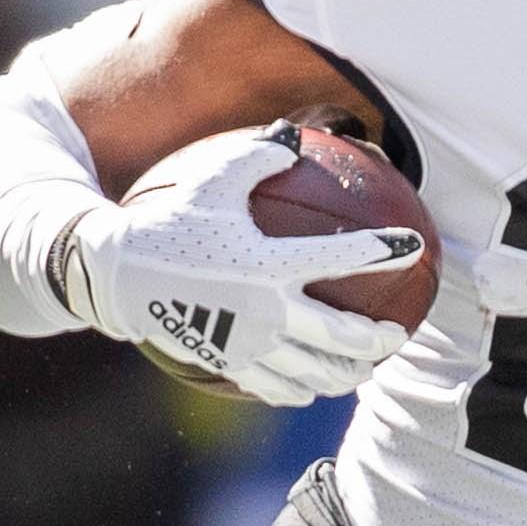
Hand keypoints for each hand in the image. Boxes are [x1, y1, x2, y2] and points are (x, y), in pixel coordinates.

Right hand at [58, 128, 426, 407]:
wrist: (114, 273)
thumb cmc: (167, 218)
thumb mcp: (213, 178)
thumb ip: (259, 156)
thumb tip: (293, 135)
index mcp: (269, 263)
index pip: (342, 256)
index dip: (383, 250)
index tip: (413, 245)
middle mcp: (266, 310)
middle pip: (341, 337)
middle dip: (378, 341)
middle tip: (398, 336)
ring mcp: (247, 344)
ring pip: (314, 373)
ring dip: (346, 375)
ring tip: (363, 371)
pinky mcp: (226, 363)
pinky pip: (275, 387)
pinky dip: (300, 390)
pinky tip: (311, 388)